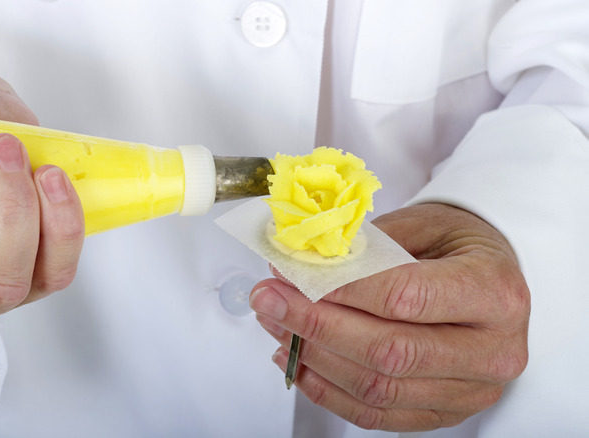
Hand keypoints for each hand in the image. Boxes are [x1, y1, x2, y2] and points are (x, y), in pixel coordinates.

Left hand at [250, 203, 529, 430]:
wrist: (490, 277)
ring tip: (277, 326)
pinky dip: (328, 391)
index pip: (406, 297)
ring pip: (378, 389)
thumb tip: (300, 266)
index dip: (341, 292)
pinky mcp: (446, 412)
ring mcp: (472, 390)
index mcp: (494, 292)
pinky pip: (377, 414)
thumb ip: (367, 247)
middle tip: (270, 300)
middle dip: (316, 326)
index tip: (293, 279)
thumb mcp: (420, 224)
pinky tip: (298, 362)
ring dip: (314, 359)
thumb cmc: (457, 245)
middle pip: (389, 352)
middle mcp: (493, 350)